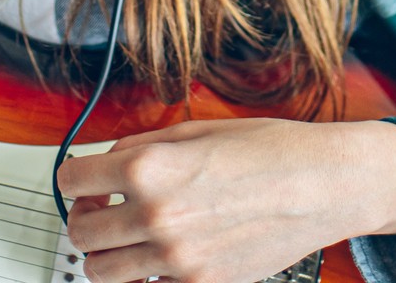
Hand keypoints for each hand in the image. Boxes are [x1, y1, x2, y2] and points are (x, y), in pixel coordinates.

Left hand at [56, 118, 395, 282]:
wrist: (323, 184)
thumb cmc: (272, 150)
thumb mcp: (198, 128)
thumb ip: (145, 145)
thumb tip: (110, 160)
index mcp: (150, 168)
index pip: (71, 180)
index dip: (75, 176)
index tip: (84, 179)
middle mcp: (156, 216)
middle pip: (80, 231)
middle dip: (87, 216)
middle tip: (103, 207)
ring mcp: (177, 259)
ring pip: (102, 272)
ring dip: (107, 253)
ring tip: (128, 236)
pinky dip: (148, 273)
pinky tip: (163, 254)